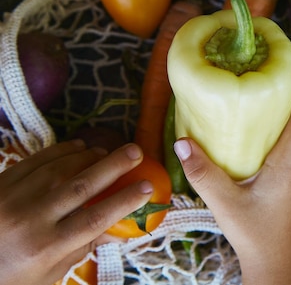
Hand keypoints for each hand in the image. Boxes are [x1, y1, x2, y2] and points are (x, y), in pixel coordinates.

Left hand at [0, 140, 153, 284]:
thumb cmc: (11, 276)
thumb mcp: (48, 273)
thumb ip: (82, 247)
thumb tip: (119, 228)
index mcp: (46, 247)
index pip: (95, 219)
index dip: (125, 201)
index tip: (148, 187)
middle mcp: (30, 220)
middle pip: (82, 186)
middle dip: (113, 166)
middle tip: (136, 152)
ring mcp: (12, 198)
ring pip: (60, 168)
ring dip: (89, 156)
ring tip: (108, 152)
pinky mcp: (0, 183)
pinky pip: (36, 160)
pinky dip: (61, 150)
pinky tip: (79, 147)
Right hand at [174, 83, 290, 284]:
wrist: (283, 265)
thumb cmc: (258, 236)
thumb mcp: (225, 205)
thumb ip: (204, 174)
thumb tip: (182, 142)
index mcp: (290, 163)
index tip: (280, 69)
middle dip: (285, 95)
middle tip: (256, 79)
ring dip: (282, 115)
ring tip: (253, 102)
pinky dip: (280, 133)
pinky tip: (256, 135)